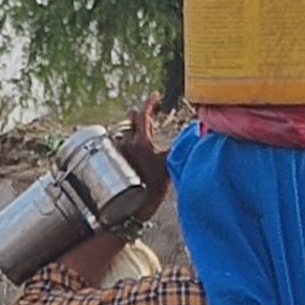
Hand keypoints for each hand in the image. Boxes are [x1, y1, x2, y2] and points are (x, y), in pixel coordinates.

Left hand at [118, 95, 170, 220]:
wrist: (134, 209)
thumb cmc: (154, 189)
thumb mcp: (169, 164)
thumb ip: (179, 146)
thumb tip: (191, 134)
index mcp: (141, 142)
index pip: (144, 114)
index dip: (150, 102)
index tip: (156, 95)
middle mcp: (127, 144)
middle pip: (131, 121)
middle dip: (140, 114)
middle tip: (150, 111)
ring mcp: (118, 152)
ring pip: (123, 132)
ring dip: (132, 127)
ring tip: (142, 128)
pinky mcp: (113, 162)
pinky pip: (119, 144)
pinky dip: (126, 140)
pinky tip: (131, 143)